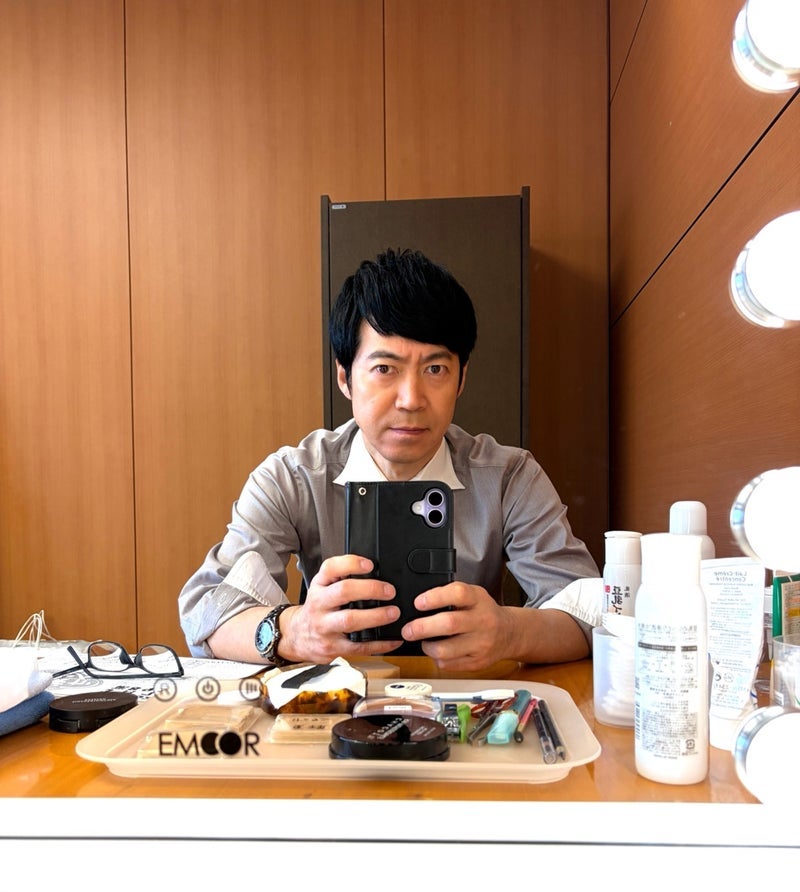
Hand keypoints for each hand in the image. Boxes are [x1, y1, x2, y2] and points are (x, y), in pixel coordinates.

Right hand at [278, 555, 403, 662]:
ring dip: (375, 616)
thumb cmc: (317, 609)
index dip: (351, 564)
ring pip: (349, 620)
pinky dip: (379, 644)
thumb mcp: (322, 587)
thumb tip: (374, 569)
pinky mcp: (332, 647)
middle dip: (369, 589)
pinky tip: (393, 639)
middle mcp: (319, 604)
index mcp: (319, 586)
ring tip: (393, 613)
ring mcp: (325, 627)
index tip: (369, 564)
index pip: (330, 568)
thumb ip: (341, 576)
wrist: (297, 636)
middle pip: (343, 592)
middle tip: (389, 591)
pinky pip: (358, 647)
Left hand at [400, 582, 514, 671]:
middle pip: (449, 624)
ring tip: (424, 641)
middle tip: (408, 630)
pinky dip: (438, 658)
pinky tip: (438, 651)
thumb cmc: (484, 612)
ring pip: (446, 650)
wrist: (510, 634)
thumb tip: (419, 604)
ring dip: (427, 647)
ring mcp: (481, 644)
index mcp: (478, 599)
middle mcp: (482, 621)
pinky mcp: (477, 663)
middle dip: (422, 627)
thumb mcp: (473, 595)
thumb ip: (451, 596)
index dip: (435, 597)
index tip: (418, 602)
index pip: (458, 593)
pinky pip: (449, 664)